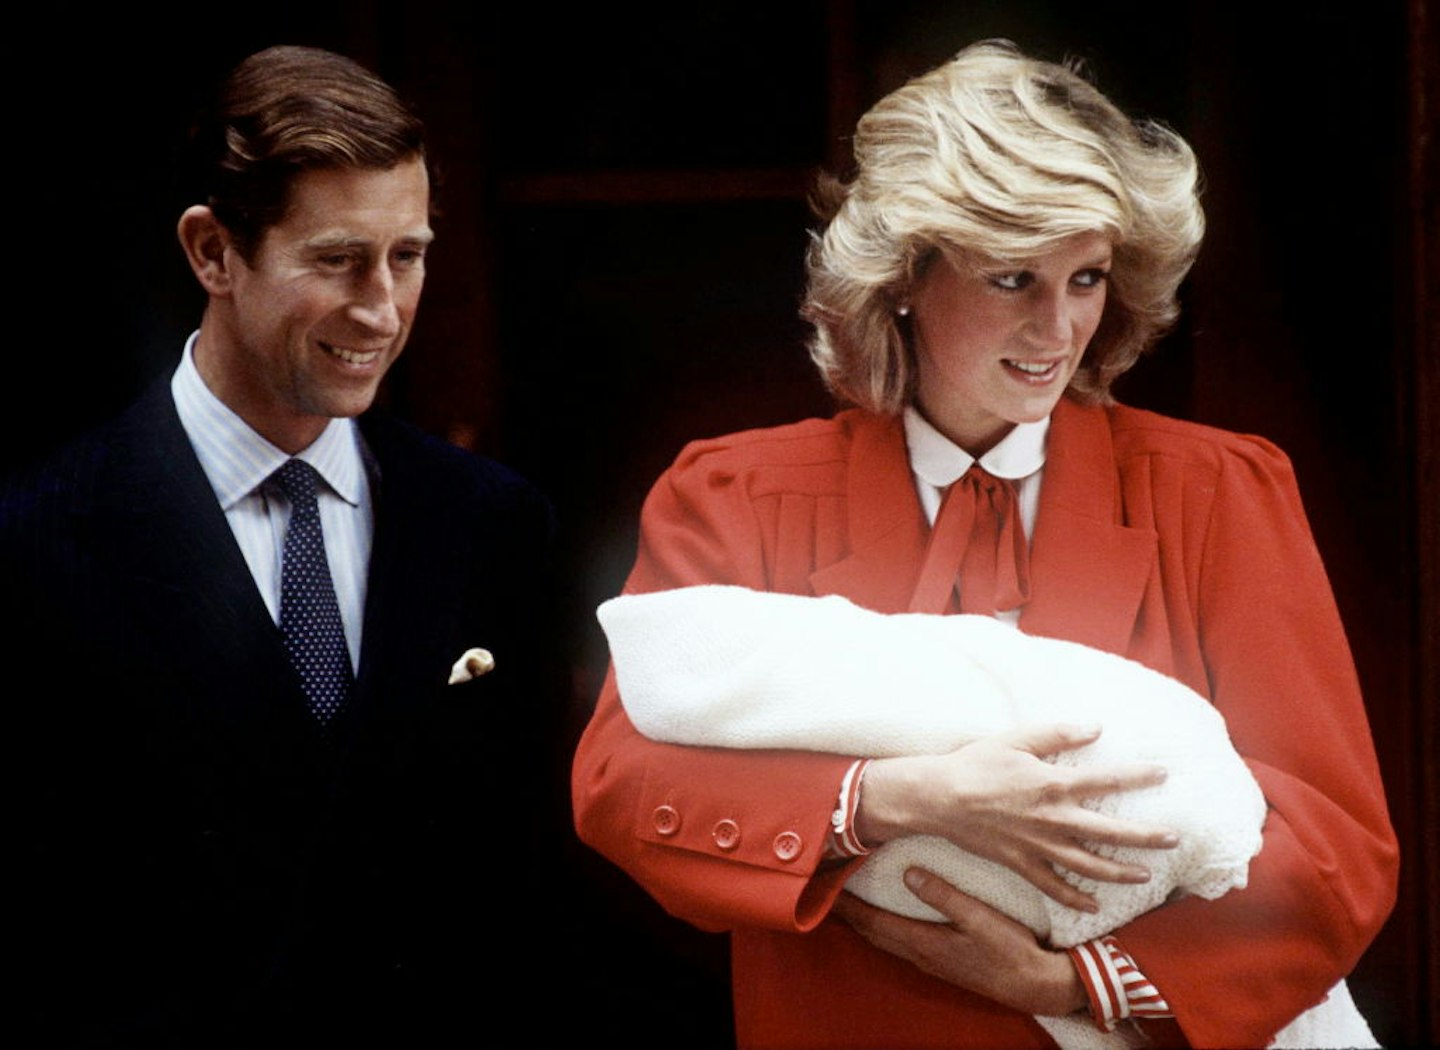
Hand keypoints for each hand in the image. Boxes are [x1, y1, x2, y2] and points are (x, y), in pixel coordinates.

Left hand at [833, 868, 1086, 1015]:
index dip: (847, 904)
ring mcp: (930, 961)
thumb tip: (908, 873)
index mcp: (924, 942)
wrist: (1035, 986)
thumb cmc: (1010, 950)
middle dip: (846, 912)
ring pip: (884, 939)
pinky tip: (885, 918)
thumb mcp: (979, 916)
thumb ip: (943, 895)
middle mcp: (920, 955)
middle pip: (871, 932)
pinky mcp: (941, 962)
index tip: (824, 885)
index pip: (872, 921)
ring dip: (862, 921)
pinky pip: (898, 942)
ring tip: (847, 901)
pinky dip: (882, 927)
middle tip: (825, 889)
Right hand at [855, 723, 1177, 910]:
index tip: (1164, 774)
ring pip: (1089, 865)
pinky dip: (1075, 898)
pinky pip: (1053, 886)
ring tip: (1146, 876)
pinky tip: (1094, 905)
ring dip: (1121, 872)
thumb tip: (1095, 727)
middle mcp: (1052, 819)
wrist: (938, 798)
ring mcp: (1038, 846)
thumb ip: (1057, 734)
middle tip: (1173, 839)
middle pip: (1110, 832)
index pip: (1106, 780)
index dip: (1138, 777)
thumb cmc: (975, 764)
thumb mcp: (1016, 739)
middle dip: (1145, 837)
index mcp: (1053, 784)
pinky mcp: (1021, 863)